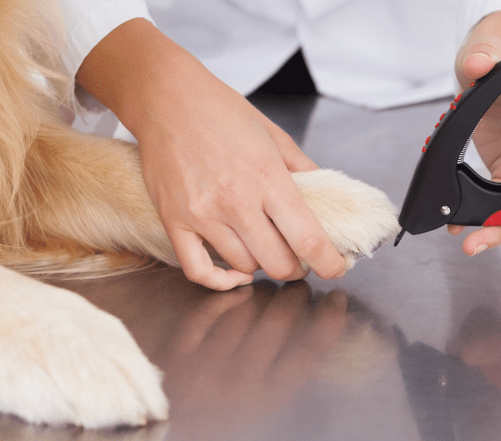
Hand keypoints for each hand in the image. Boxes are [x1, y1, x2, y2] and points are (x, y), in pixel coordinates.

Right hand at [77, 19, 345, 289]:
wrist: (166, 98)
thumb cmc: (220, 111)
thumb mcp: (274, 134)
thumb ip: (303, 170)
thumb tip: (326, 200)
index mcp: (267, 178)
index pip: (308, 239)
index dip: (328, 263)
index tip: (334, 268)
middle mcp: (236, 202)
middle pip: (278, 263)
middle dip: (296, 266)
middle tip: (297, 256)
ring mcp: (202, 215)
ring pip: (244, 267)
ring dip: (260, 265)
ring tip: (263, 248)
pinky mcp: (174, 222)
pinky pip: (198, 272)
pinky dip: (221, 282)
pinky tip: (235, 273)